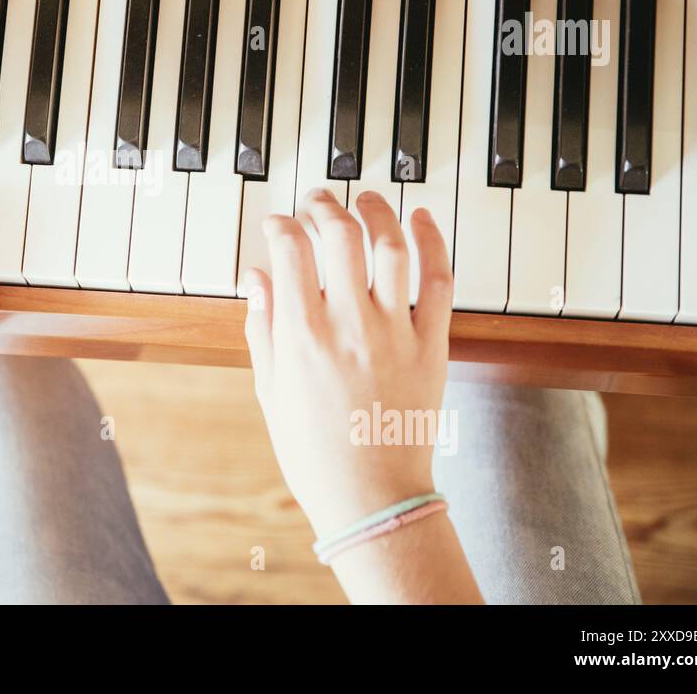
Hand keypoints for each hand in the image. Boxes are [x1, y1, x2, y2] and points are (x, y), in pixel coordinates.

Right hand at [243, 188, 453, 541]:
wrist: (373, 498)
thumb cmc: (316, 453)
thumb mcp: (270, 391)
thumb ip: (262, 328)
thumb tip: (257, 277)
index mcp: (302, 338)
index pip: (291, 252)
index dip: (281, 226)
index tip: (278, 225)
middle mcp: (349, 327)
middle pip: (340, 237)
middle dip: (324, 206)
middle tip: (318, 202)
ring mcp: (395, 333)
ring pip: (390, 247)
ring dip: (376, 212)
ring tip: (366, 199)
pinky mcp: (432, 345)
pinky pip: (439, 281)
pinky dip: (431, 242)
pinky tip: (419, 221)